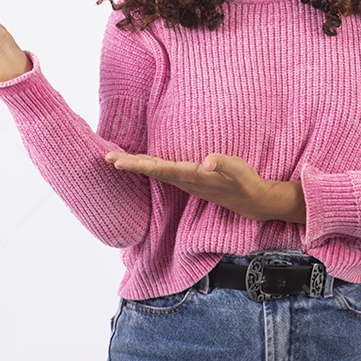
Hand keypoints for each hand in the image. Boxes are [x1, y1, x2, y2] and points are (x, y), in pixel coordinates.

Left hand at [104, 151, 304, 223]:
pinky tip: (141, 163)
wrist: (253, 201)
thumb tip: (204, 161)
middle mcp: (185, 180)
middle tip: (106, 158)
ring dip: (136, 166)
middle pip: (152, 171)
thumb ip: (222, 163)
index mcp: (192, 176)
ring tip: (116, 160)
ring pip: (156, 171)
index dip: (138, 165)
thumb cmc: (246, 183)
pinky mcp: (190, 179)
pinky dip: (148, 166)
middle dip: (130, 165)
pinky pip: (163, 171)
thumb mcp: (238, 170)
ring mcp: (187, 181)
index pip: (160, 169)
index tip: (118, 163)